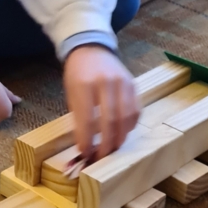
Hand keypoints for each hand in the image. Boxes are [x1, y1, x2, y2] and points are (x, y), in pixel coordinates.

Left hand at [64, 45, 137, 160]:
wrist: (92, 50)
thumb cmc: (78, 75)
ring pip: (126, 118)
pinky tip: (122, 134)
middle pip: (110, 120)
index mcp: (85, 84)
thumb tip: (84, 146)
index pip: (87, 118)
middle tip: (100, 157)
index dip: (86, 140)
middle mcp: (106, 82)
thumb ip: (78, 117)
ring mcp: (123, 82)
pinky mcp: (134, 85)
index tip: (84, 153)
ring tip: (112, 150)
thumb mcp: (71, 93)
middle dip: (105, 144)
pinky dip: (129, 127)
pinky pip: (136, 111)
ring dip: (120, 138)